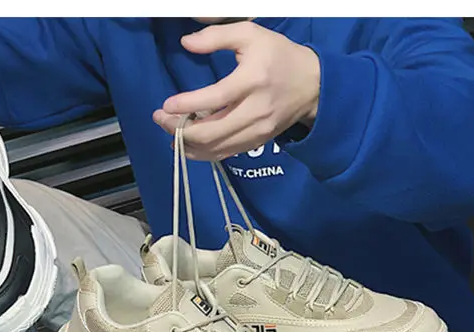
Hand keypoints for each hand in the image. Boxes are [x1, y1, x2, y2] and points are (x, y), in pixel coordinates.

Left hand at [153, 21, 319, 160]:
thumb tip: (186, 43)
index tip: (166, 106)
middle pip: (212, 131)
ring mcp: (257, 130)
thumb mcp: (251, 34)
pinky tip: (188, 145)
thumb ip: (217, 36)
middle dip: (180, 130)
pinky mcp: (257, 142)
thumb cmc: (278, 56)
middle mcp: (256, 110)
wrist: (313, 85)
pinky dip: (203, 153)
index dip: (188, 105)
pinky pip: (225, 154)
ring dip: (188, 144)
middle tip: (161, 120)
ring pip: (216, 147)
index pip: (216, 98)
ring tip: (170, 132)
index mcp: (253, 80)